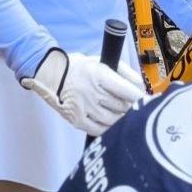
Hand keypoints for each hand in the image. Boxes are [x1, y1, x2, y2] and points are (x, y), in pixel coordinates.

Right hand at [21, 48, 141, 135]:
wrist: (49, 75)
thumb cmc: (77, 68)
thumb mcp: (99, 61)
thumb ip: (122, 70)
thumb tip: (138, 83)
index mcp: (97, 74)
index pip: (125, 90)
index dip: (137, 96)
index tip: (142, 99)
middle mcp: (91, 92)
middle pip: (121, 106)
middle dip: (130, 107)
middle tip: (131, 106)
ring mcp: (83, 108)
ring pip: (113, 119)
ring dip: (120, 117)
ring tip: (120, 113)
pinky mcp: (76, 120)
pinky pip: (99, 129)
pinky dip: (108, 127)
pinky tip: (109, 122)